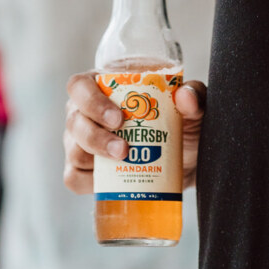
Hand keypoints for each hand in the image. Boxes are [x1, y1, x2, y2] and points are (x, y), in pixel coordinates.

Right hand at [63, 72, 205, 193]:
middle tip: (123, 148)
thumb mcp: (194, 108)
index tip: (117, 118)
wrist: (188, 162)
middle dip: (95, 136)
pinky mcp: (86, 171)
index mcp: (106, 86)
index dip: (90, 100)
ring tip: (123, 161)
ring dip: (93, 157)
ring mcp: (84, 142)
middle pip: (74, 120)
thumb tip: (185, 97)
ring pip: (73, 149)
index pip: (80, 86)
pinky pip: (73, 178)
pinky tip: (107, 183)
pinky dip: (86, 182)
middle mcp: (88, 113)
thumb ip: (195, 96)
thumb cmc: (184, 123)